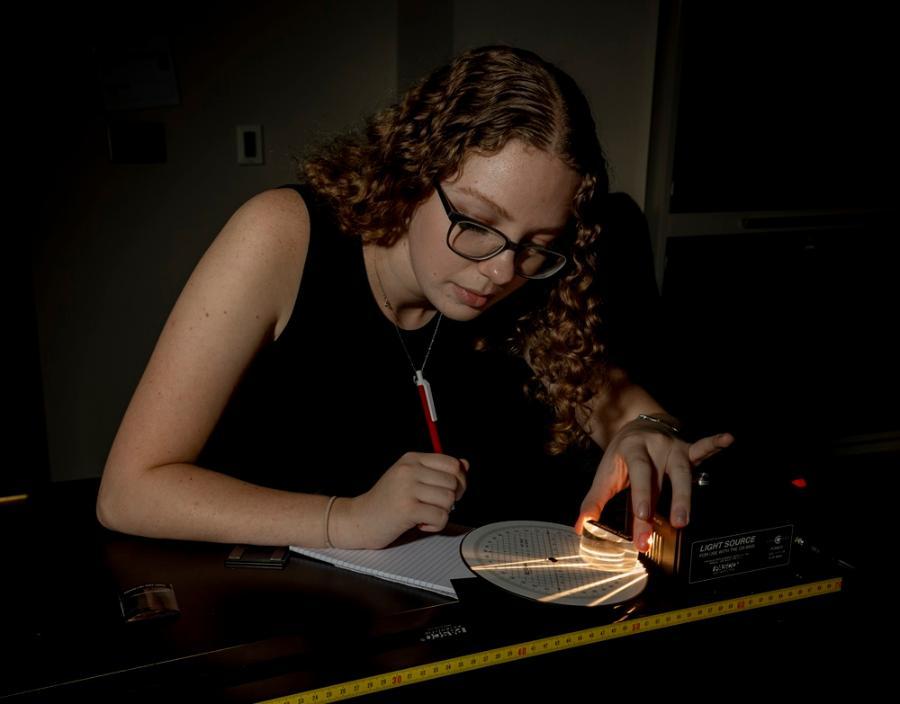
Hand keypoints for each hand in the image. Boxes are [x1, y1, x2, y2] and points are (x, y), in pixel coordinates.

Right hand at [345, 452, 468, 548]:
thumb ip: (437, 471)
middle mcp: (409, 470)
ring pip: (449, 500)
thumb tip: (465, 464)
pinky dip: (434, 525)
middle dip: (451, 498)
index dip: (459, 480)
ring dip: (441, 513)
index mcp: (412, 459)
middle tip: (435, 506)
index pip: (452, 463)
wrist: (359, 519)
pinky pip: (440, 517)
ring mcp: (407, 488)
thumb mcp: (410, 479)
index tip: (450, 491)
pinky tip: (420, 524)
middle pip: (453, 482)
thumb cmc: (386, 501)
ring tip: (425, 514)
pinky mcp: (407, 509)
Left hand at [574, 419, 733, 551]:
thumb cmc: (621, 456)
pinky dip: (715, 444)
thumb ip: (594, 501)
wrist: (635, 425)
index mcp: (632, 450)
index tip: (643, 516)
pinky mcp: (687, 449)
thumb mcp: (605, 473)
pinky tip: (729, 438)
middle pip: (664, 476)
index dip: (642, 494)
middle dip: (667, 503)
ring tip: (685, 519)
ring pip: (683, 471)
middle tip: (672, 526)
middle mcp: (655, 446)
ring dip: (686, 496)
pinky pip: (703, 447)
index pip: (639, 473)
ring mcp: (673, 447)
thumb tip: (580, 527)